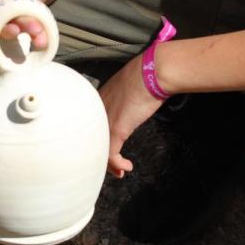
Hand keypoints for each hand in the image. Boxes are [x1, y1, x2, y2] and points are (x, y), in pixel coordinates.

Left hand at [98, 54, 164, 177]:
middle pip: (92, 141)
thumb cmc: (145, 77)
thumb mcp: (127, 90)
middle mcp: (96, 111)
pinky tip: (126, 167)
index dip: (99, 141)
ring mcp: (104, 121)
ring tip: (119, 171)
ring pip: (99, 150)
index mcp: (96, 101)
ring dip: (110, 165)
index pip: (92, 128)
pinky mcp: (115, 129)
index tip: (110, 150)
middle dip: (103, 157)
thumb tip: (129, 107)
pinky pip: (111, 154)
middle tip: (114, 167)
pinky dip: (118, 165)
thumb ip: (121, 101)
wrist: (152, 73)